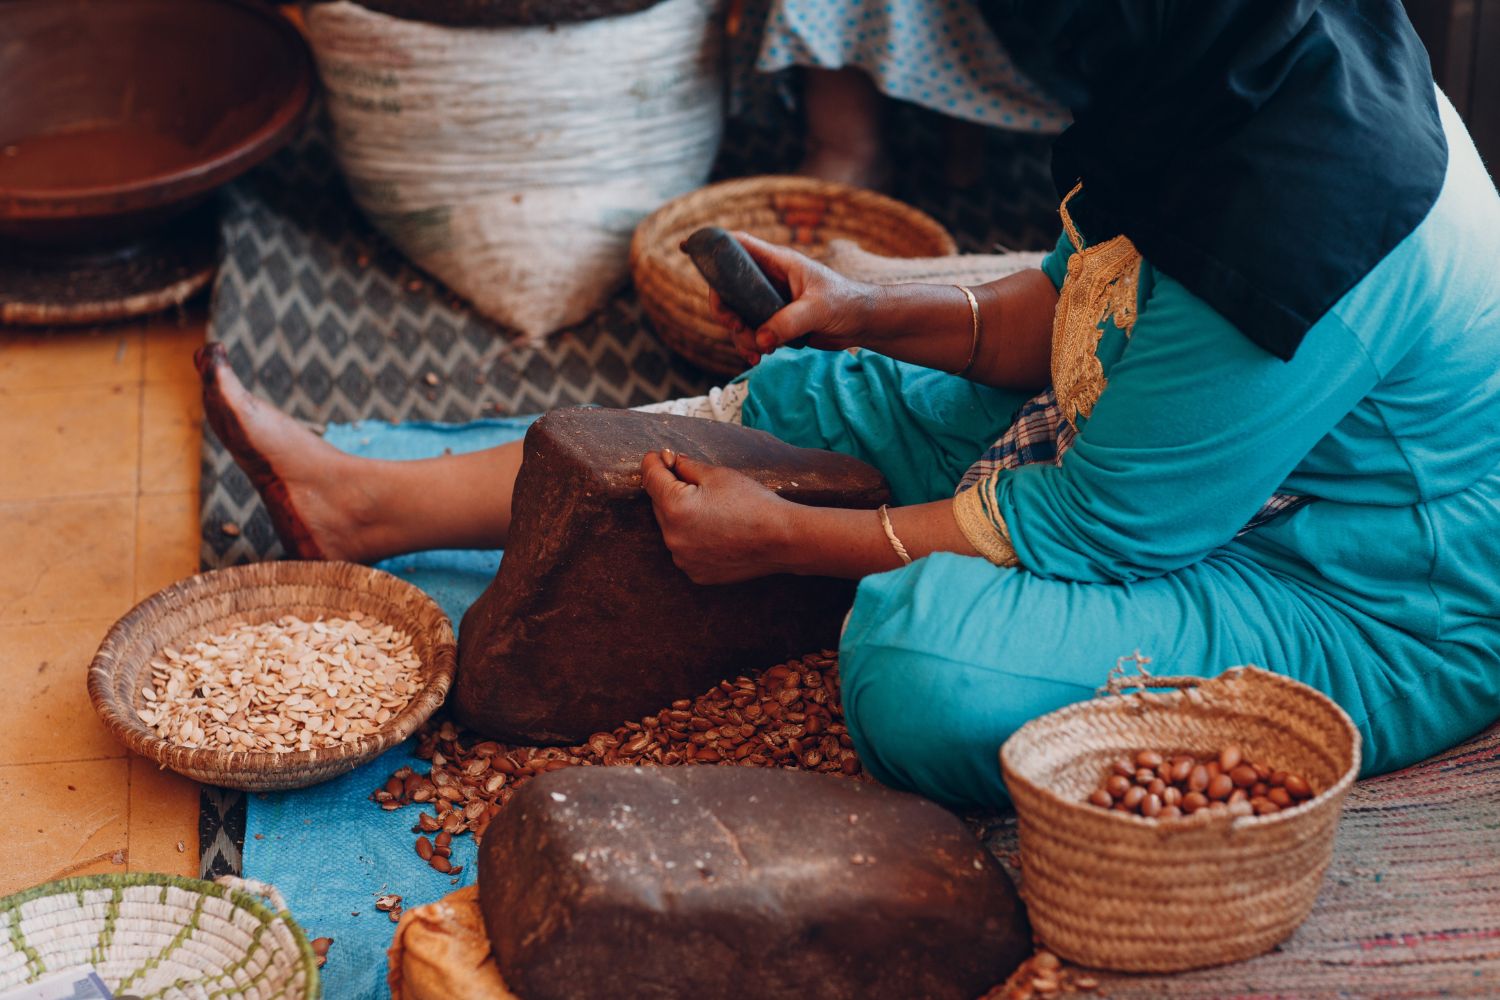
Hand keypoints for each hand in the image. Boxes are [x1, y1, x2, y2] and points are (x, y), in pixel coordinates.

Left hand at [640, 449, 796, 583]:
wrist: (782, 539)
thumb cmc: (753, 503)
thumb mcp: (718, 475)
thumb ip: (686, 467)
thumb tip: (671, 462)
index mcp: (674, 507)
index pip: (650, 478)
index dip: (653, 462)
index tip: (660, 456)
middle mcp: (672, 537)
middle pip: (659, 504)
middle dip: (670, 489)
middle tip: (695, 482)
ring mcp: (683, 559)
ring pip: (671, 528)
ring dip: (681, 515)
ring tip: (713, 510)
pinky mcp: (696, 573)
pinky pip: (685, 549)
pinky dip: (693, 538)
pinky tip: (716, 531)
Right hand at [710, 231, 879, 366]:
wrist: (864, 323)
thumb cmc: (847, 303)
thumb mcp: (818, 309)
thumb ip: (788, 322)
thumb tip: (761, 338)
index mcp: (778, 263)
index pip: (738, 246)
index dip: (712, 245)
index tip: (686, 246)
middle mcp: (769, 280)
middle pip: (728, 288)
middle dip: (725, 311)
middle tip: (737, 327)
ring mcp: (770, 302)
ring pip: (737, 316)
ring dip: (740, 336)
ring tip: (758, 351)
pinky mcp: (775, 323)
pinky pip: (751, 333)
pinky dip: (750, 346)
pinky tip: (758, 357)